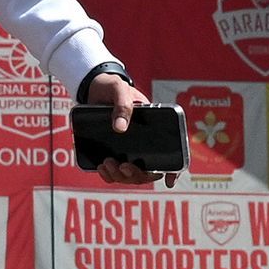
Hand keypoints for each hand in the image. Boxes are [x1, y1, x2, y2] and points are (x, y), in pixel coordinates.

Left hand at [80, 64, 169, 186]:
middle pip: (148, 171)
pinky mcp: (113, 153)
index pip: (172, 153)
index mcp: (154, 128)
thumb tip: (120, 128)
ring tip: (107, 163)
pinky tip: (101, 167)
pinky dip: (109, 175)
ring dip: (120, 176)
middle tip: (123, 166)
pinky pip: (115, 173)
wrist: (93, 88)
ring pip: (131, 176)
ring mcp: (129, 150)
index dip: (174, 170)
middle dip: (136, 175)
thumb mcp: (119, 90)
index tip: (169, 181)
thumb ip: (122, 105)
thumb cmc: (113, 87)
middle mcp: (144, 143)